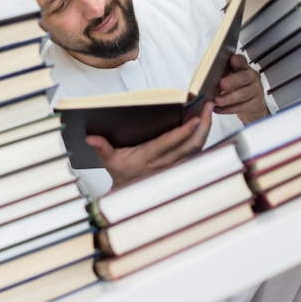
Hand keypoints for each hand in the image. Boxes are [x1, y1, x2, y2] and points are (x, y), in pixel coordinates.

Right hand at [85, 102, 213, 188]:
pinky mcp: (181, 164)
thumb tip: (90, 138)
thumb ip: (101, 148)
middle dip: (203, 125)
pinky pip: (196, 150)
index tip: (194, 120)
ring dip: (205, 129)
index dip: (183, 132)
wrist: (130, 195)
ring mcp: (176, 164)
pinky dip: (202, 136)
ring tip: (209, 109)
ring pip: (197, 147)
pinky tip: (206, 122)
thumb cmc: (122, 174)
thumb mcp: (109, 161)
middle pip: (191, 145)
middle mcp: (166, 162)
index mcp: (148, 158)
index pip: (168, 144)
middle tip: (209, 107)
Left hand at [214, 54, 268, 123]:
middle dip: (232, 80)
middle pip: (244, 77)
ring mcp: (255, 91)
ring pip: (243, 94)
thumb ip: (222, 76)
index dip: (238, 61)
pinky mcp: (255, 105)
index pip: (242, 61)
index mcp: (244, 68)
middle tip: (222, 84)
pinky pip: (241, 107)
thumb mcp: (231, 80)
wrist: (253, 106)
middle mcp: (252, 78)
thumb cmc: (238, 89)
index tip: (232, 60)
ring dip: (229, 98)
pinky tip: (218, 109)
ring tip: (218, 100)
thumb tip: (205, 78)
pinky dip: (228, 109)